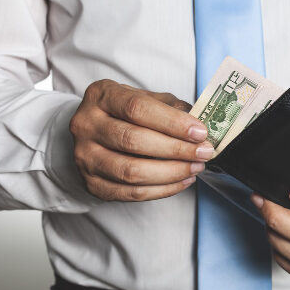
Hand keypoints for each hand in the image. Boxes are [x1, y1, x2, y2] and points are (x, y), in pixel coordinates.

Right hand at [70, 79, 212, 200]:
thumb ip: (172, 107)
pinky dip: (164, 189)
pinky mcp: (92, 185)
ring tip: (196, 167)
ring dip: (172, 172)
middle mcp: (86, 125)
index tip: (200, 132)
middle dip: (176, 149)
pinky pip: (132, 193)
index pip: (137, 108)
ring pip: (132, 171)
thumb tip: (202, 124)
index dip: (172, 122)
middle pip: (133, 140)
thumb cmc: (126, 114)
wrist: (94, 135)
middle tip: (204, 152)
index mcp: (101, 96)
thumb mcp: (147, 99)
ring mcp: (85, 157)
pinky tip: (184, 180)